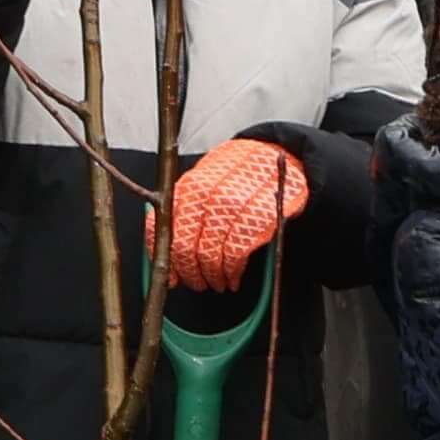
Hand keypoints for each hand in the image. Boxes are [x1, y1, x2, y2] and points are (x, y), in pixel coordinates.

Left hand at [166, 133, 309, 292]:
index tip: (171, 277)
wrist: (277, 156)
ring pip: (208, 255)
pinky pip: (234, 255)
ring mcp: (230, 205)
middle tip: (196, 283)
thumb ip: (185, 211)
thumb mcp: (206, 183)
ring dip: (211, 277)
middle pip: (184, 246)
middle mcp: (205, 194)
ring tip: (217, 284)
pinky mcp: (254, 217)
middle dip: (189, 273)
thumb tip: (167, 250)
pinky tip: (233, 278)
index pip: (162, 228)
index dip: (165, 258)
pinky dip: (231, 273)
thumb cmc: (239, 173)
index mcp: (189, 187)